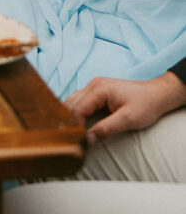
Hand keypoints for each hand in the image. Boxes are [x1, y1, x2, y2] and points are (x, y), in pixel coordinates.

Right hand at [65, 72, 185, 142]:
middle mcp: (93, 84)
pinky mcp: (97, 90)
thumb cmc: (144, 105)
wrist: (156, 94)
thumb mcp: (128, 120)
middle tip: (72, 140)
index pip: (77, 109)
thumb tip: (87, 139)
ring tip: (74, 134)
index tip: (77, 142)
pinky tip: (79, 124)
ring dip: (71, 116)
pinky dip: (77, 112)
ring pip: (73, 101)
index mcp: (99, 89)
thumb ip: (106, 128)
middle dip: (70, 121)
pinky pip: (80, 100)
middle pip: (71, 103)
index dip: (75, 126)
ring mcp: (94, 86)